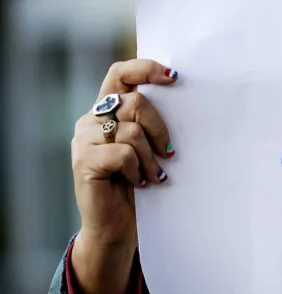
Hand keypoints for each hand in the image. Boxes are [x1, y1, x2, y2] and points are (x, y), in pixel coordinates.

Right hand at [71, 59, 176, 293]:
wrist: (116, 225)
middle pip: (134, 101)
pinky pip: (123, 153)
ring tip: (154, 175)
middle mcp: (90, 120)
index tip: (174, 76)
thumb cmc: (138, 183)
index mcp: (105, 110)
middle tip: (170, 151)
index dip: (145, 68)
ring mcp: (84, 140)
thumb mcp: (147, 148)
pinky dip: (138, 169)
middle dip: (160, 126)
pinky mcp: (84, 161)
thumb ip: (150, 123)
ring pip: (131, 130)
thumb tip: (185, 97)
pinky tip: (139, 183)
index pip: (119, 73)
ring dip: (151, 156)